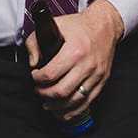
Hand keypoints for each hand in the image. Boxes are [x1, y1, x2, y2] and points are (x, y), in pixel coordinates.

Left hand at [25, 0, 122, 120]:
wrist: (105, 25)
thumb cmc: (80, 26)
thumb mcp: (54, 25)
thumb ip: (36, 42)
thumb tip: (33, 62)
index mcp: (74, 51)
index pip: (50, 74)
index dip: (38, 79)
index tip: (34, 76)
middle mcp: (86, 65)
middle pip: (62, 91)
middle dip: (45, 94)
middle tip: (39, 90)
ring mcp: (96, 75)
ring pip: (75, 100)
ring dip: (58, 107)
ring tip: (48, 104)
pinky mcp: (102, 81)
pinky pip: (88, 102)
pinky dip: (75, 111)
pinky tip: (65, 113)